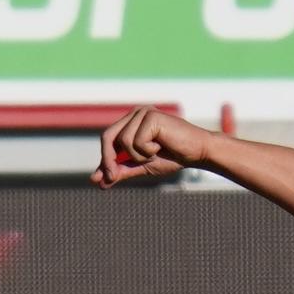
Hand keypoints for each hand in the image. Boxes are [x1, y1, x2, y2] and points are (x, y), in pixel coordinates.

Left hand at [91, 104, 212, 186]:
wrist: (198, 153)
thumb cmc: (172, 157)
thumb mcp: (141, 166)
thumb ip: (120, 171)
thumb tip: (96, 181)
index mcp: (131, 122)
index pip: (108, 139)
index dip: (104, 159)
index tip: (100, 180)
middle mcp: (135, 114)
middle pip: (108, 137)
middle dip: (108, 160)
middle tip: (112, 177)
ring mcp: (143, 113)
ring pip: (123, 141)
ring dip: (138, 156)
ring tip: (156, 153)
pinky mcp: (151, 116)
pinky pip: (136, 141)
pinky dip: (147, 151)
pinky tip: (162, 146)